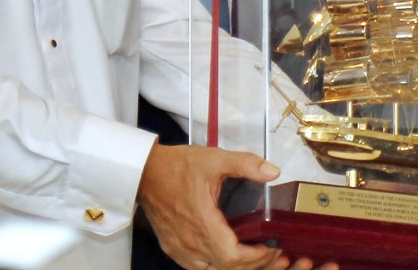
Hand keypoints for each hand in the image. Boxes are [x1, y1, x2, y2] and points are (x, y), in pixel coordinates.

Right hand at [137, 143, 329, 269]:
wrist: (144, 171)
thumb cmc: (178, 166)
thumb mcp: (215, 159)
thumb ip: (246, 164)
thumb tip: (273, 171)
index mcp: (201, 223)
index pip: (231, 256)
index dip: (255, 258)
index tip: (273, 249)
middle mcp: (189, 242)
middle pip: (225, 268)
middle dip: (253, 264)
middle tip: (273, 252)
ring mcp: (179, 248)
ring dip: (235, 267)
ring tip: (255, 255)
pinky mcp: (172, 248)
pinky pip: (198, 267)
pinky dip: (217, 266)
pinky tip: (230, 256)